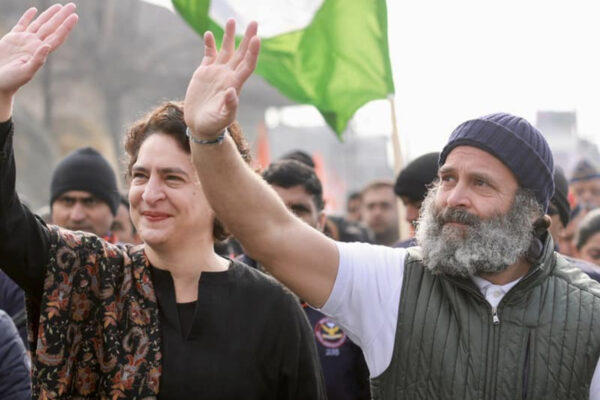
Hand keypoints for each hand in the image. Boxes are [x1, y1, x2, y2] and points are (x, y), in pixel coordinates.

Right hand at [0, 4, 77, 98]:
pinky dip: (28, 16)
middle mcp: (35, 45)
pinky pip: (22, 24)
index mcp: (40, 52)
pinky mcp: (12, 39)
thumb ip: (37, 60)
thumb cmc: (11, 81)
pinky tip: (34, 10)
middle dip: (62, 16)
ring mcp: (24, 41)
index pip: (57, 36)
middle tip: (72, 5)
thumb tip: (47, 46)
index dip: (66, 26)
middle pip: (51, 27)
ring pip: (39, 24)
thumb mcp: (26, 72)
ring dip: (49, 15)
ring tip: (59, 6)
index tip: (74, 16)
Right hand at [183, 19, 259, 138]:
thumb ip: (229, 106)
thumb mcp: (223, 117)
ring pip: (226, 50)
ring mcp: (217, 72)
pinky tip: (209, 34)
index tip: (257, 38)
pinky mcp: (204, 72)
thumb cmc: (214, 124)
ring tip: (232, 20)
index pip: (248, 64)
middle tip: (254, 22)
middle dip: (248, 37)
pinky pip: (209, 54)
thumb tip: (232, 92)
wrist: (200, 126)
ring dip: (229, 36)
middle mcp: (228, 75)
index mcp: (235, 84)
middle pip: (241, 53)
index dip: (253, 52)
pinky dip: (209, 44)